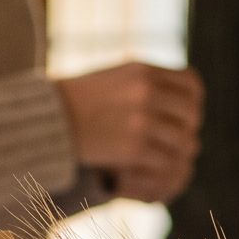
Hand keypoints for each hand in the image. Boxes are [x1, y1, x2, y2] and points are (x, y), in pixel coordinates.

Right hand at [56, 62, 203, 203]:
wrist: (46, 120)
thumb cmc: (79, 101)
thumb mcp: (116, 77)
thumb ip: (148, 83)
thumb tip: (184, 100)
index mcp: (143, 70)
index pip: (191, 85)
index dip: (193, 103)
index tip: (182, 115)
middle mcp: (146, 91)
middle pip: (191, 114)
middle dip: (186, 130)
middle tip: (174, 141)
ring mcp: (141, 119)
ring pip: (183, 141)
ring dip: (177, 152)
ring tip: (163, 156)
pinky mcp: (133, 147)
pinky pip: (166, 160)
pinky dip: (161, 167)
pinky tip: (147, 167)